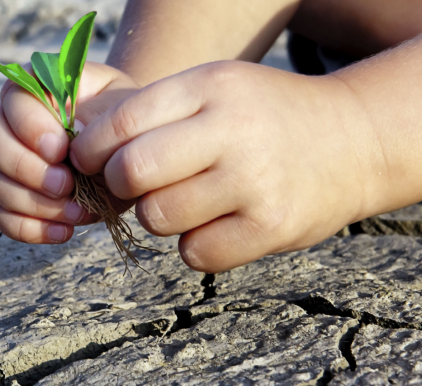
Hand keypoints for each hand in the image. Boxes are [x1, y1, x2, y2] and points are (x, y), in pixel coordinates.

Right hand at [0, 62, 139, 243]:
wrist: (128, 151)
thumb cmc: (121, 122)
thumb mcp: (122, 107)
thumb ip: (98, 113)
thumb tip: (73, 131)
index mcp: (34, 86)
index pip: (12, 98)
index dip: (29, 126)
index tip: (61, 149)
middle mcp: (8, 120)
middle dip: (23, 166)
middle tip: (64, 184)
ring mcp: (3, 161)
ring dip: (33, 202)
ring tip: (78, 210)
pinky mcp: (8, 197)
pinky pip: (0, 216)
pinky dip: (30, 228)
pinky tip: (64, 231)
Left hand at [71, 60, 379, 271]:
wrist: (353, 142)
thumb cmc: (261, 117)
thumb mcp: (212, 90)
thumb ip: (150, 113)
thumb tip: (75, 146)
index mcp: (209, 87)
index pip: (121, 123)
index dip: (90, 149)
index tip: (91, 162)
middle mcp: (232, 129)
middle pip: (133, 172)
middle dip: (119, 186)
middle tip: (133, 187)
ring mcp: (254, 181)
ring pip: (158, 217)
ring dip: (159, 217)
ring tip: (186, 203)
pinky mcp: (271, 227)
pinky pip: (195, 254)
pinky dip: (195, 246)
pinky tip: (216, 225)